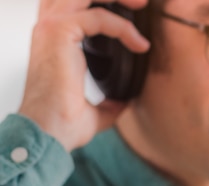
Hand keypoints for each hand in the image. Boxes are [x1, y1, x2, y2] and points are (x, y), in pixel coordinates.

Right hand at [18, 0, 149, 151]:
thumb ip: (109, 102)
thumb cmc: (64, 124)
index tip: (136, 19)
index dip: (106, 5)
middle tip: (141, 3)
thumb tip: (124, 102)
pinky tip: (139, 45)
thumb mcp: (95, 110)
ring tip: (142, 5)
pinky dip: (123, 28)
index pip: (77, 5)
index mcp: (54, 40)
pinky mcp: (59, 32)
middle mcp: (49, 28)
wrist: (50, 133)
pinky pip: (99, 17)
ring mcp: (51, 27)